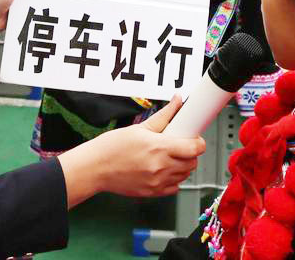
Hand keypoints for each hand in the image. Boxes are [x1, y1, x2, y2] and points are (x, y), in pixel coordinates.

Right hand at [58, 96, 205, 206]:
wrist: (96, 167)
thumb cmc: (112, 147)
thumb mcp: (140, 128)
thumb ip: (164, 115)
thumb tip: (177, 101)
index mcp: (160, 147)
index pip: (195, 148)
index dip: (198, 142)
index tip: (194, 138)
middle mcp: (161, 167)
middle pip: (193, 163)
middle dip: (190, 153)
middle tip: (180, 146)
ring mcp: (158, 182)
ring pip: (185, 175)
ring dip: (183, 166)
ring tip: (169, 157)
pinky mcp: (153, 193)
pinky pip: (174, 187)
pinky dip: (173, 179)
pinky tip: (162, 170)